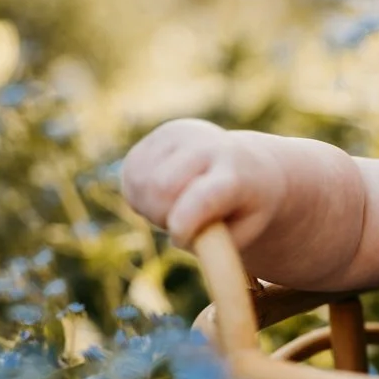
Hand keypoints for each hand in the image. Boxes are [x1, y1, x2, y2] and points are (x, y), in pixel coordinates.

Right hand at [119, 119, 288, 249]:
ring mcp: (182, 136)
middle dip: (162, 216)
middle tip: (180, 225)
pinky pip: (131, 173)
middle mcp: (208, 146)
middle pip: (162, 186)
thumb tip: (181, 237)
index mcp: (236, 172)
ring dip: (150, 208)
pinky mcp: (158, 136)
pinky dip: (140, 195)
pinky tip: (163, 193)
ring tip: (176, 207)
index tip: (178, 238)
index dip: (185, 220)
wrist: (248, 163)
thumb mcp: (244, 230)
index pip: (205, 195)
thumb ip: (214, 243)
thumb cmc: (244, 205)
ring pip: (141, 182)